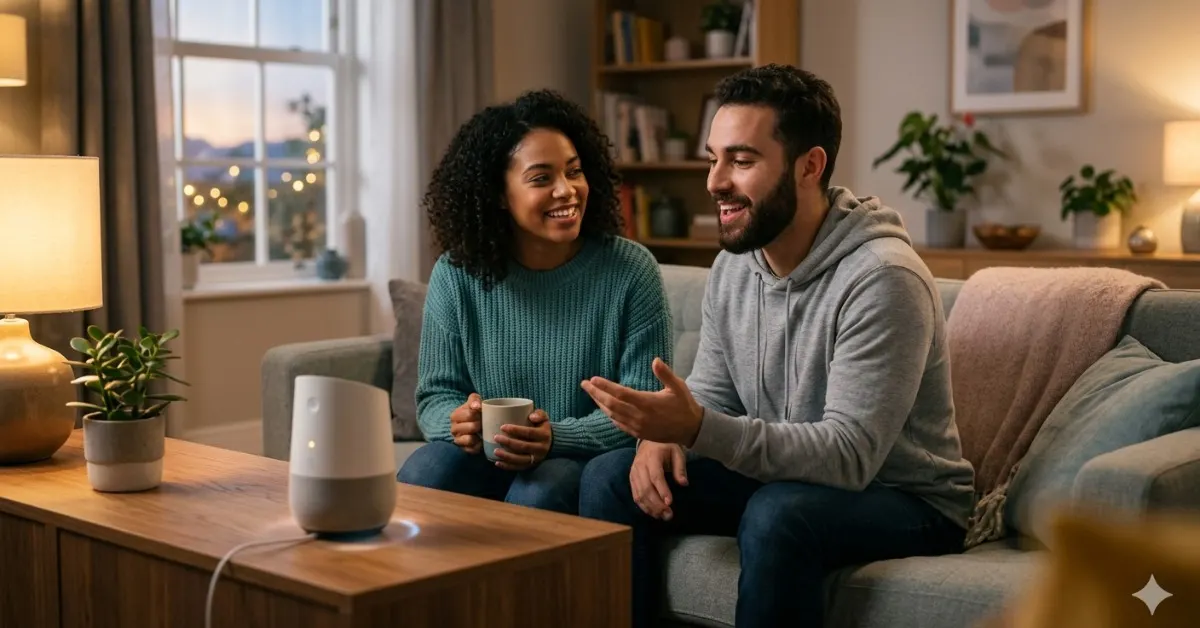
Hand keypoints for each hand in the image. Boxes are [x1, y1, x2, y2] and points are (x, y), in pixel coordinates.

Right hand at [449, 393, 481, 453]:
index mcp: (455, 416)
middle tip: (485, 423)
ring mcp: (457, 440)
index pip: (469, 415)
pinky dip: (479, 446)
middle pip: (472, 427)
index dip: (479, 414)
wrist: (471, 423)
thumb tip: (477, 406)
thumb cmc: (473, 412)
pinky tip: (482, 441)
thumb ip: (474, 400)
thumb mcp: (473, 402)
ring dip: (480, 436)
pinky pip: (472, 449)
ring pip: (470, 439)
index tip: (482, 414)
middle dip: (481, 425)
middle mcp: (454, 429)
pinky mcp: (463, 449)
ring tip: (483, 432)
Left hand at [491, 409, 551, 471]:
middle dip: (508, 442)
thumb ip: (539, 414)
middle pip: (523, 446)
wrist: (550, 443)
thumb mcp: (543, 418)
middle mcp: (541, 448)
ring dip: (506, 456)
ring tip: (495, 451)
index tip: (503, 427)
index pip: (529, 433)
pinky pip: (519, 468)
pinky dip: (507, 466)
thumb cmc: (541, 427)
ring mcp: (536, 459)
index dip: (516, 430)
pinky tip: (497, 462)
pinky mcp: (531, 465)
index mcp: (544, 435)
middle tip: (496, 437)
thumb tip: (531, 416)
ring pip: (520, 459)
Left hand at [581, 358, 703, 445]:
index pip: (621, 393)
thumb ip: (666, 374)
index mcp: (647, 403)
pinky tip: (604, 408)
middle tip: (584, 384)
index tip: (593, 379)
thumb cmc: (684, 405)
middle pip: (611, 404)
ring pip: (612, 415)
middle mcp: (640, 416)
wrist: (691, 430)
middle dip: (595, 394)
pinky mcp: (638, 434)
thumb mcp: (678, 387)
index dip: (605, 386)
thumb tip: (655, 360)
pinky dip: (609, 415)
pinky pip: (618, 424)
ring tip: (591, 393)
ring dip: (599, 404)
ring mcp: (638, 427)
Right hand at [631, 441, 688, 520]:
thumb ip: (680, 468)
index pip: (656, 476)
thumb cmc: (666, 447)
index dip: (662, 490)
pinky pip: (635, 495)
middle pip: (646, 488)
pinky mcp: (631, 479)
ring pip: (639, 494)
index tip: (670, 502)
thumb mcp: (677, 453)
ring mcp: (634, 473)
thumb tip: (684, 483)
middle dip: (657, 504)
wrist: (650, 440)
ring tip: (662, 517)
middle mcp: (640, 465)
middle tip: (668, 515)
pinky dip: (643, 506)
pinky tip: (653, 513)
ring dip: (650, 508)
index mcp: (652, 457)